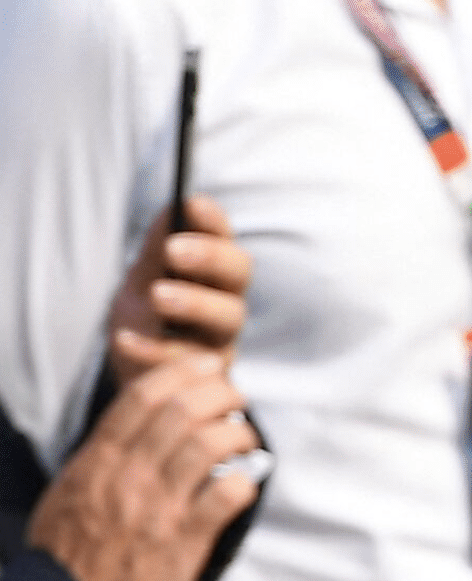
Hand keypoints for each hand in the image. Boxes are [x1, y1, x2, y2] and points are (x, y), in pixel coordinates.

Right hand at [26, 353, 259, 580]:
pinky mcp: (184, 542)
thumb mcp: (68, 497)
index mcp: (98, 463)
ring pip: (209, 445)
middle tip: (237, 398)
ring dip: (238, 433)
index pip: (141, 399)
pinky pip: (226, 496)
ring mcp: (158, 508)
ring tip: (247, 438)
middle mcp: (128, 478)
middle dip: (220, 394)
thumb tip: (130, 432)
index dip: (181, 374)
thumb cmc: (69, 559)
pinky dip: (245, 482)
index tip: (207, 366)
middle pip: (182, 412)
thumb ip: (99, 462)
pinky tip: (247, 483)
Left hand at [106, 195, 252, 385]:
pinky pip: (188, 361)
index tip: (192, 203)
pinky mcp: (209, 377)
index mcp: (214, 272)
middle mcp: (228, 302)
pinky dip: (155, 349)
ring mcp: (223, 340)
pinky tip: (124, 338)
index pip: (225, 238)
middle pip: (239, 273)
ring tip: (158, 295)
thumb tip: (173, 207)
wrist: (139, 375)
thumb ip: (159, 247)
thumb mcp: (145, 278)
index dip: (214, 221)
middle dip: (210, 257)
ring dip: (196, 302)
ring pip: (228, 317)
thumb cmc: (148, 320)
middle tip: (175, 250)